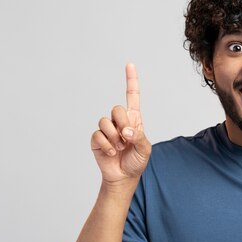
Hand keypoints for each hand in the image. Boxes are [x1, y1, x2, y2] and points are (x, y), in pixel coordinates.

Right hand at [91, 63, 151, 184]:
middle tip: (127, 138)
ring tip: (119, 148)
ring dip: (114, 137)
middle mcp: (119, 121)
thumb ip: (139, 137)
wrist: (124, 176)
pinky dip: (107, 145)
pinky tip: (112, 152)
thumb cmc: (136, 161)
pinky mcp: (97, 139)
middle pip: (116, 109)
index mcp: (134, 120)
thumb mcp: (145, 149)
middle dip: (122, 123)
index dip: (131, 80)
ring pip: (105, 121)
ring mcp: (107, 129)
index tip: (130, 65)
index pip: (132, 96)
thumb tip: (127, 131)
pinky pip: (98, 134)